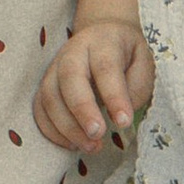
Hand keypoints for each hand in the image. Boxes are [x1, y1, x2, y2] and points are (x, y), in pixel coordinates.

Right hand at [35, 17, 154, 154]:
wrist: (102, 36)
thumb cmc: (127, 55)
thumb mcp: (144, 63)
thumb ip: (136, 87)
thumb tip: (119, 116)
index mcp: (103, 42)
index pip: (106, 67)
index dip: (113, 96)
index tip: (124, 122)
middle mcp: (73, 52)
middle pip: (70, 78)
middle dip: (82, 110)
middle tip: (98, 135)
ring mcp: (54, 68)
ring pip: (50, 96)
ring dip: (67, 127)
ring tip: (91, 147)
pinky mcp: (44, 85)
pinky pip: (39, 109)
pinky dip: (52, 131)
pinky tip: (72, 144)